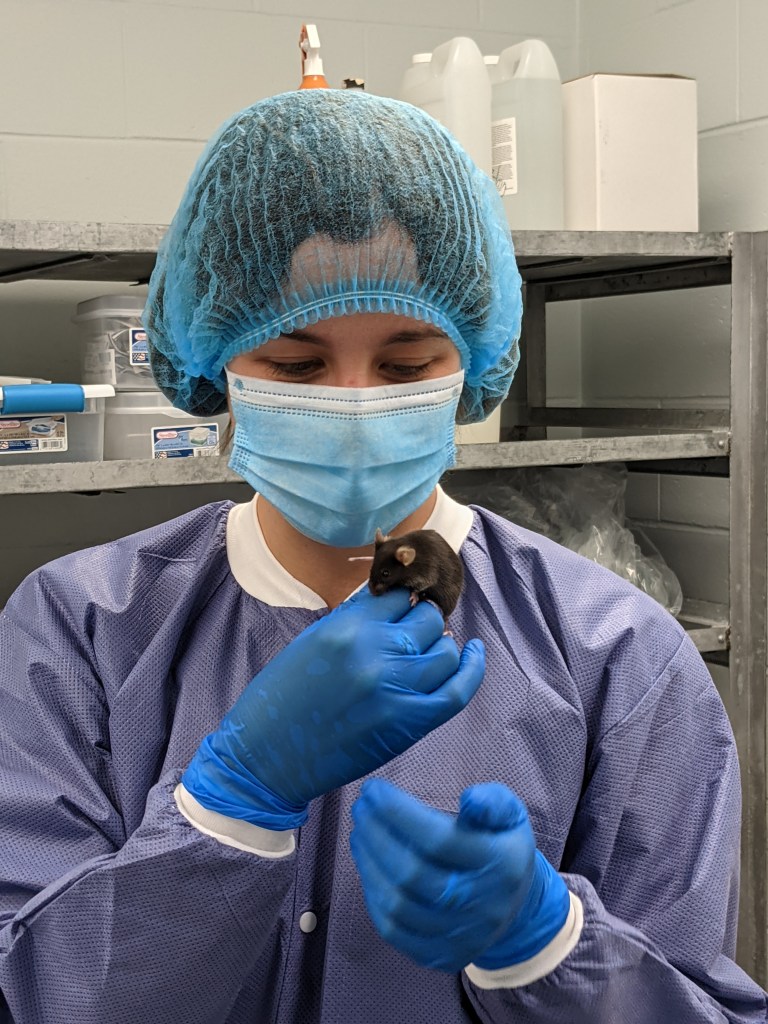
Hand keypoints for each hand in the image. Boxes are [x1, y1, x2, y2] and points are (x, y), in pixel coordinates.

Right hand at [182, 587, 484, 828]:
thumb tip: (397, 599)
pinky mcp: (407, 724)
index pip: (398, 595)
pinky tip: (473, 653)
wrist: (266, 758)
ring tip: (431, 649)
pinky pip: (457, 690)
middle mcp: (374, 652)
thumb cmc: (282, 698)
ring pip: (445, 650)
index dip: (404, 600)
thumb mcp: (312, 641)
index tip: (405, 608)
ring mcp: (395, 689)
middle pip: (427, 619)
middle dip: (424, 622)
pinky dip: (471, 669)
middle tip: (416, 632)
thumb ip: (356, 619)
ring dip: (442, 645)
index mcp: (346, 627)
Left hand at [349, 779, 569, 972]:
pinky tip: (367, 867)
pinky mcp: (442, 956)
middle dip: (376, 835)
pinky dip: (373, 897)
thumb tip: (469, 798)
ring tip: (360, 833)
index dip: (399, 812)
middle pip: (412, 873)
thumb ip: (491, 801)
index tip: (373, 789)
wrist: (516, 906)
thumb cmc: (500, 845)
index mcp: (501, 865)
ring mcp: (461, 936)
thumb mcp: (510, 814)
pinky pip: (394, 931)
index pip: (439, 840)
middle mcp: (482, 906)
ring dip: (368, 864)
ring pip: (398, 905)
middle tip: (360, 807)